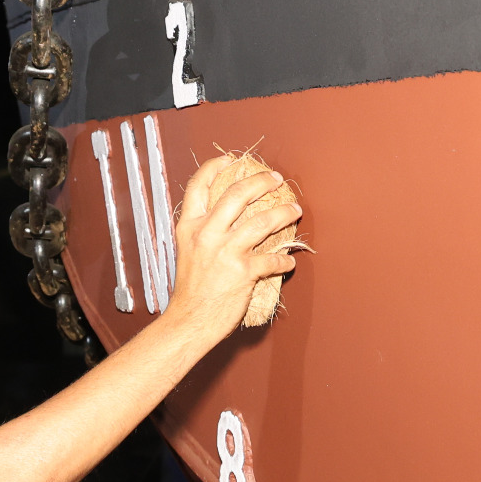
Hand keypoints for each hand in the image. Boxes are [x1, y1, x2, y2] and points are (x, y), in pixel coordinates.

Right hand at [162, 156, 301, 345]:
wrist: (189, 321)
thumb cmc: (190, 291)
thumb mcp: (186, 251)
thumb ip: (202, 232)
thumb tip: (223, 219)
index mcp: (189, 227)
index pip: (199, 186)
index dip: (215, 167)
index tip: (231, 160)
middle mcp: (206, 234)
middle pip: (238, 193)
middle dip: (261, 181)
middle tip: (275, 179)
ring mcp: (225, 251)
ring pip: (263, 221)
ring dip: (284, 213)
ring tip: (294, 210)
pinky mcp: (243, 272)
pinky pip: (272, 260)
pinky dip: (284, 261)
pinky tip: (288, 261)